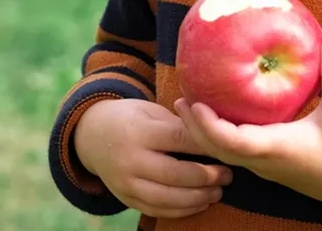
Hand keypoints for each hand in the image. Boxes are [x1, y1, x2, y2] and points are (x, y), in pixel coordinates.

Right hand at [75, 98, 232, 217]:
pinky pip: (157, 211)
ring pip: (168, 198)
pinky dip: (182, 210)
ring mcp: (125, 183)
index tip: (227, 148)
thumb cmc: (131, 119)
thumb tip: (214, 136)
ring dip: (198, 198)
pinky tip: (199, 203)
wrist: (92, 136)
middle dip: (207, 177)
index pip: (179, 140)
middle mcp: (129, 160)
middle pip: (176, 174)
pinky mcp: (125, 199)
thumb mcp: (150, 111)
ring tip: (218, 191)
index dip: (207, 146)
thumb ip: (178, 124)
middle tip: (228, 175)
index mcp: (138, 131)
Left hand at [175, 39, 321, 223]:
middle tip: (180, 99)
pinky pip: (233, 152)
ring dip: (203, 132)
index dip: (210, 126)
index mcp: (276, 147)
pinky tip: (216, 116)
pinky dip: (218, 136)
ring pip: (222, 153)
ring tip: (189, 106)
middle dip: (195, 127)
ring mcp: (262, 166)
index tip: (196, 104)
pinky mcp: (266, 165)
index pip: (233, 142)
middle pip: (217, 149)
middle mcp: (263, 160)